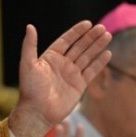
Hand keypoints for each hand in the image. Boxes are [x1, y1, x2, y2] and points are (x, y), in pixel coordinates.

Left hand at [9, 22, 110, 136]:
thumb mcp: (27, 65)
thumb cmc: (30, 89)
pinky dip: (100, 63)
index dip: (77, 32)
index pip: (66, 40)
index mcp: (50, 57)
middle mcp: (62, 64)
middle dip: (91, 37)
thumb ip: (29, 45)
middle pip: (80, 47)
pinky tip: (108, 53)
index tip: (88, 24)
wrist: (38, 112)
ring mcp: (72, 74)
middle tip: (102, 28)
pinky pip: (92, 71)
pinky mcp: (79, 85)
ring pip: (87, 57)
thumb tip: (30, 26)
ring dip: (97, 47)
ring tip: (107, 36)